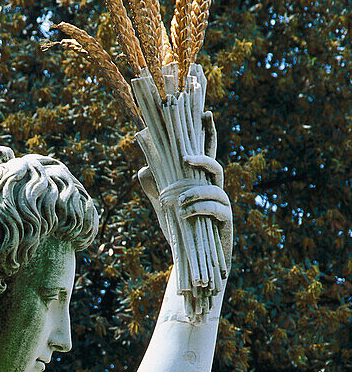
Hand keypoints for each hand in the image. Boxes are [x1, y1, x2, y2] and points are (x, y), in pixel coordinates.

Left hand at [138, 110, 232, 269]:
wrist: (192, 259)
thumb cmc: (179, 229)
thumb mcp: (162, 205)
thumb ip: (154, 185)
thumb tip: (145, 169)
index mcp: (200, 180)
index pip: (206, 151)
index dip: (208, 131)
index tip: (204, 113)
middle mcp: (213, 188)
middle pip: (214, 163)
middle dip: (204, 155)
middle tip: (185, 157)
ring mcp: (221, 203)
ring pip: (214, 187)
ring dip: (193, 192)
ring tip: (176, 204)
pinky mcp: (226, 219)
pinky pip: (217, 207)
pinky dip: (199, 208)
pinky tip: (184, 213)